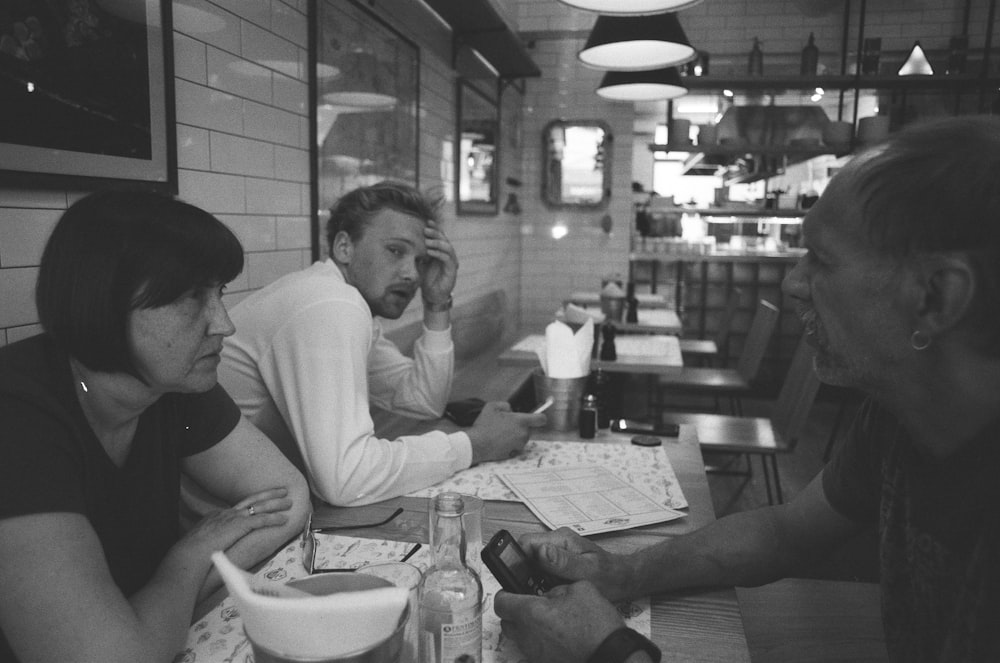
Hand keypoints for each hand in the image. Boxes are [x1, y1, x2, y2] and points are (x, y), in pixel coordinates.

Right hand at [174, 487, 292, 561]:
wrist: (187, 555)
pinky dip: (274, 518)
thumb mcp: (200, 543)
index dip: (253, 502)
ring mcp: (232, 518)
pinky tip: (284, 519)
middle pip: (252, 500)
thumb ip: (210, 541)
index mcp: (216, 516)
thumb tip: (213, 548)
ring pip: (259, 507)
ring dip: (276, 504)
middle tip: (282, 490)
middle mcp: (226, 513)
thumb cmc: (190, 554)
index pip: (239, 506)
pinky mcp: (239, 526)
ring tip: (289, 502)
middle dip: (268, 494)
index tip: (262, 500)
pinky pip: (261, 520)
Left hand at [419, 221, 457, 304]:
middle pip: (444, 239)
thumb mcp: (421, 262)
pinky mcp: (452, 270)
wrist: (432, 295)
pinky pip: (447, 258)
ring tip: (426, 240)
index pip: (440, 236)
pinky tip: (429, 251)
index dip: (435, 228)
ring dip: (437, 242)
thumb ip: (418, 252)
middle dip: (435, 232)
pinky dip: (438, 253)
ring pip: (447, 247)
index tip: (427, 221)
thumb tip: (408, 240)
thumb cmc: (426, 278)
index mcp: (441, 251)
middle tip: (426, 229)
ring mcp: (451, 261)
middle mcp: (448, 254)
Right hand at [466, 401, 546, 464]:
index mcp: (521, 421)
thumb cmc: (484, 425)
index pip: (541, 419)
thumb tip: (511, 410)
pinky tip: (499, 442)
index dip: (540, 417)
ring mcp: (520, 445)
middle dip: (520, 427)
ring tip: (499, 434)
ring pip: (522, 438)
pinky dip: (510, 445)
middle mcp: (524, 433)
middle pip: (528, 429)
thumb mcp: (492, 406)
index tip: (536, 418)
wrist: (477, 445)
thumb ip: (506, 405)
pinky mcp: (515, 453)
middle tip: (506, 425)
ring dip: (515, 436)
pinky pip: (516, 447)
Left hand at [494, 581, 624, 662]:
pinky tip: (558, 636)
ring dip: (528, 627)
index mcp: (531, 613)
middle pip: (506, 622)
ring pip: (520, 637)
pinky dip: (540, 642)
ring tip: (549, 620)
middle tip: (532, 604)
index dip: (506, 593)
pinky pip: (534, 651)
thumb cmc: (597, 627)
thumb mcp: (580, 589)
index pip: (501, 602)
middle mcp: (528, 636)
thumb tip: (549, 594)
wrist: (612, 656)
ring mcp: (535, 654)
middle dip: (515, 611)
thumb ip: (557, 588)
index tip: (513, 590)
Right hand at [518, 527, 633, 601]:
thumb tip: (542, 551)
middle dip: (524, 571)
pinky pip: (540, 570)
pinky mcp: (557, 563)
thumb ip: (564, 562)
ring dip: (532, 578)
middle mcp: (556, 542)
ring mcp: (556, 552)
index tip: (517, 577)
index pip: (526, 542)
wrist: (622, 579)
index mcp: (561, 539)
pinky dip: (540, 581)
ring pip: (531, 563)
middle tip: (530, 588)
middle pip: (526, 553)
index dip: (518, 559)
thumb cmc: (609, 575)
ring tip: (541, 591)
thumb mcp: (587, 571)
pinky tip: (548, 592)